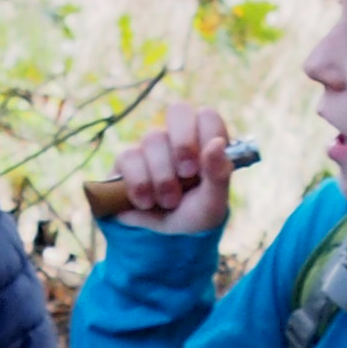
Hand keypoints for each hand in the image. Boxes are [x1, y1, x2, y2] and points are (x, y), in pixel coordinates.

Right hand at [109, 103, 238, 238]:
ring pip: (153, 138)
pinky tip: (146, 202)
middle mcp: (179, 137)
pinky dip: (140, 185)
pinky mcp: (127, 159)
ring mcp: (152, 146)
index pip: (207, 116)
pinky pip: (130, 157)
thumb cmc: (195, 214)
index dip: (206, 134)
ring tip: (169, 201)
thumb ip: (219, 174)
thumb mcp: (213, 202)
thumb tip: (217, 144)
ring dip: (163, 177)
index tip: (204, 165)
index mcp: (206, 141)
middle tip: (187, 173)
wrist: (162, 238)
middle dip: (182, 143)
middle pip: (178, 110)